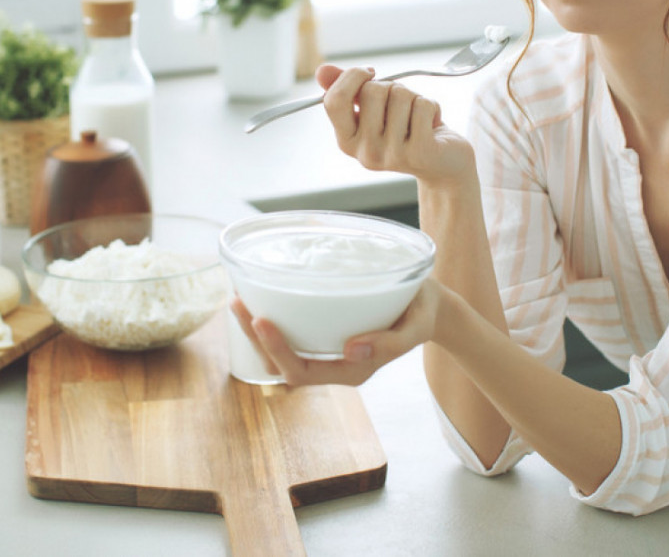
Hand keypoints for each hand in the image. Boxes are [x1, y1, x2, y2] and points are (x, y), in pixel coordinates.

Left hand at [229, 279, 443, 386]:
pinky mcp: (325, 335)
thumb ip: (391, 343)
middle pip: (283, 366)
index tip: (260, 318)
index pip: (303, 372)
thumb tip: (352, 351)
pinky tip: (257, 296)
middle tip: (237, 301)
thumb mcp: (416, 326)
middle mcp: (335, 366)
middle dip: (256, 339)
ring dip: (255, 331)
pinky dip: (270, 321)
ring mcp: (328, 352)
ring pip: (282, 354)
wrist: (430, 308)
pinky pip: (291, 337)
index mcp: (354, 371)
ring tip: (237, 298)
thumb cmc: (422, 313)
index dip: (277, 350)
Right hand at [316, 64, 474, 185]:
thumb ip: (349, 91)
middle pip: (371, 91)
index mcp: (347, 142)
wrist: (443, 165)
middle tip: (402, 106)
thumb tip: (321, 71)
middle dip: (391, 87)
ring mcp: (392, 155)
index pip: (334, 100)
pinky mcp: (419, 152)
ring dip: (414, 97)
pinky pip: (422, 105)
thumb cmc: (407, 131)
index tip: (370, 74)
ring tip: (417, 117)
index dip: (352, 77)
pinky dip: (432, 106)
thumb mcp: (375, 111)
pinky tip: (432, 125)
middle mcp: (366, 152)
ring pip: (400, 95)